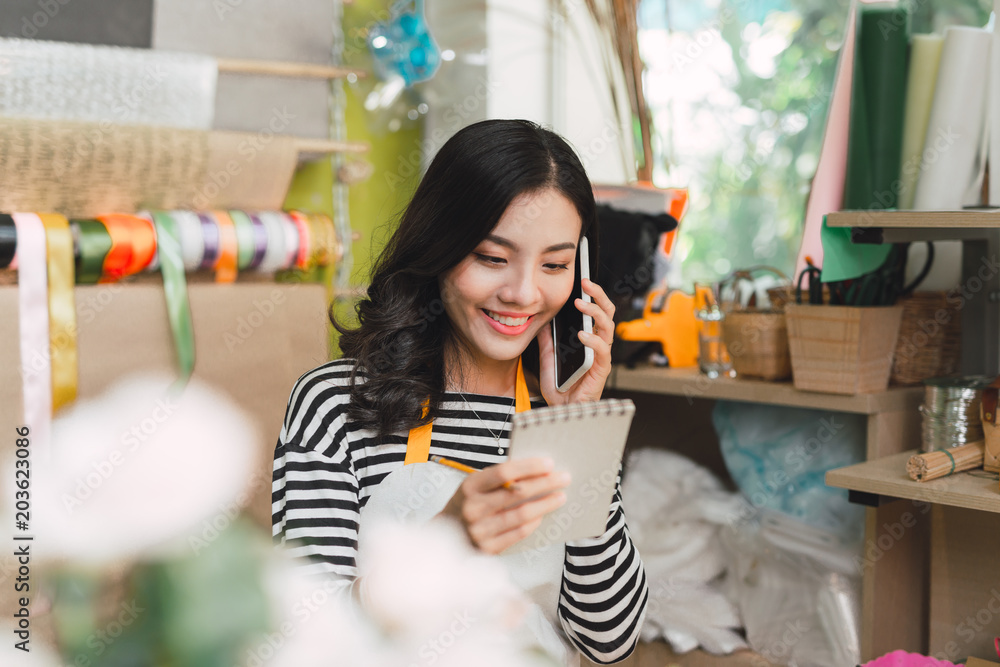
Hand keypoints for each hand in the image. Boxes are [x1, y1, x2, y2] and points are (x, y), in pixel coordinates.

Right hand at [438, 457, 570, 554]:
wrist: (445, 536)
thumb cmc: (466, 505)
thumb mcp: (474, 487)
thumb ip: (499, 480)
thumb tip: (536, 471)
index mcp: (470, 486)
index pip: (504, 472)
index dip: (529, 467)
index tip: (549, 463)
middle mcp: (473, 508)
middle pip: (517, 493)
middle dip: (545, 484)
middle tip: (564, 478)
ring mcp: (479, 530)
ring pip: (521, 514)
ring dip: (544, 504)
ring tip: (560, 496)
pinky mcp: (487, 548)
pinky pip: (517, 533)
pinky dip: (532, 523)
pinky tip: (542, 515)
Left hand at [537, 277, 615, 404]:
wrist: (562, 412)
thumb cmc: (560, 388)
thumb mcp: (547, 359)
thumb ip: (547, 342)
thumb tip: (541, 323)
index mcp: (588, 340)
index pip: (595, 312)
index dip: (592, 295)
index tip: (582, 280)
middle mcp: (597, 345)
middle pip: (607, 313)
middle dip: (599, 295)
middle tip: (586, 283)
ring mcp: (601, 356)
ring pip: (608, 327)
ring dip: (595, 312)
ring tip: (581, 304)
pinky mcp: (601, 369)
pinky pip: (602, 350)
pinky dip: (593, 339)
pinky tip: (582, 334)